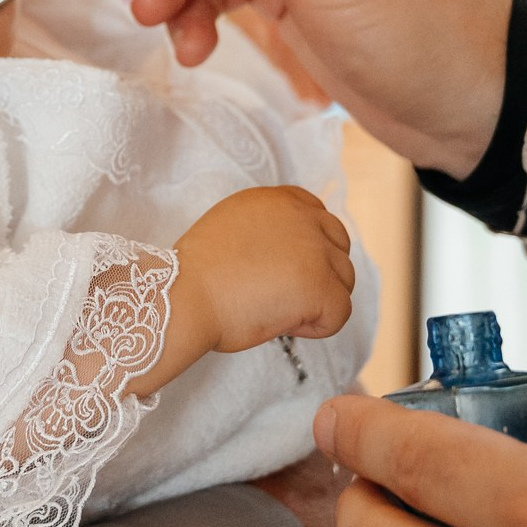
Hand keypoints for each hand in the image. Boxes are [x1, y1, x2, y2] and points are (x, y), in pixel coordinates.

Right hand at [135, 186, 353, 402]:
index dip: (310, 247)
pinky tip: (284, 326)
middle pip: (339, 245)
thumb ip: (267, 227)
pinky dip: (318, 327)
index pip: (319, 216)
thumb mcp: (234, 226)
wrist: (183, 297)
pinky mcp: (320, 286)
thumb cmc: (198, 275)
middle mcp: (301, 217)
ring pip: (343, 280)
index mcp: (278, 200)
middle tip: (284, 295)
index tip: (287, 270)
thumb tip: (292, 254)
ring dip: (318, 299)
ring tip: (278, 310)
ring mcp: (314, 250)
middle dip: (320, 272)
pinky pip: (339, 313)